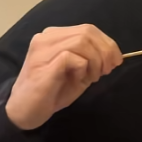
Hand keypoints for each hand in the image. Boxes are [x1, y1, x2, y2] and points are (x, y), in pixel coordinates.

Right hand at [6, 24, 122, 129]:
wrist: (25, 112)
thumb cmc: (52, 92)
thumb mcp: (78, 72)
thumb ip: (92, 59)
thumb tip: (113, 55)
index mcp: (55, 36)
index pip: (88, 29)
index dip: (108, 43)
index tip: (116, 60)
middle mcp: (47, 37)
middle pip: (87, 32)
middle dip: (105, 51)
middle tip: (108, 70)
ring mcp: (42, 49)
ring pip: (81, 42)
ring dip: (95, 60)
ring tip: (93, 77)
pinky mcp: (42, 63)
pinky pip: (73, 56)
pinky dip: (83, 68)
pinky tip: (79, 79)